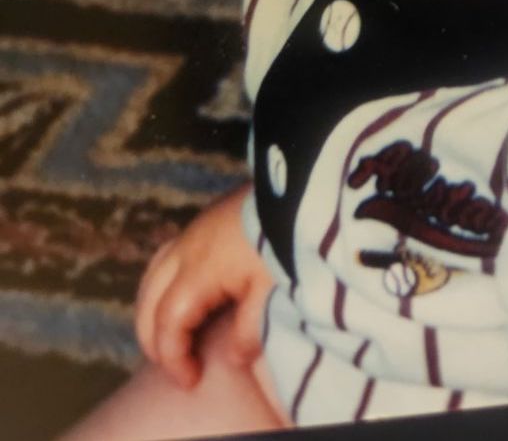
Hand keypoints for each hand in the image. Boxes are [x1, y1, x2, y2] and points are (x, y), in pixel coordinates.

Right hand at [135, 184, 272, 387]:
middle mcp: (186, 248)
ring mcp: (193, 229)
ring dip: (154, 310)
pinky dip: (163, 284)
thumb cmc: (287, 238)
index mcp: (198, 269)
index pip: (168, 323)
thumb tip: (233, 356)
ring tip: (172, 337)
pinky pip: (166, 257)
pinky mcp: (206, 219)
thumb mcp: (273, 290)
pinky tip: (181, 295)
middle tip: (176, 366)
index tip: (190, 381)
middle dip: (154, 338)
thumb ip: (249, 329)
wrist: (303, 181)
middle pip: (149, 300)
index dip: (173, 358)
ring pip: (153, 275)